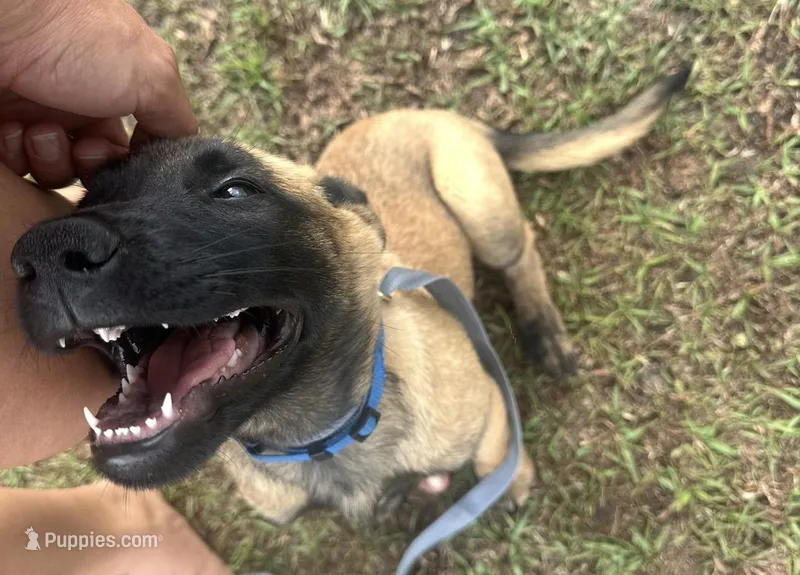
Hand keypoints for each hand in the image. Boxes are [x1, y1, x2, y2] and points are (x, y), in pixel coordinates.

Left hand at [0, 0, 197, 188]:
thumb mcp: (153, 74)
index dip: (130, 162)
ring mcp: (35, 116)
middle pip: (95, 167)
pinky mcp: (1, 129)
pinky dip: (16, 153)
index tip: (120, 155)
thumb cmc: (75, 33)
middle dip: (90, 164)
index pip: (134, 148)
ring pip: (55, 171)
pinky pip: (15, 166)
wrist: (0, 17)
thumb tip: (183, 156)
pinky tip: (13, 129)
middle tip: (79, 145)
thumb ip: (177, 120)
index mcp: (116, 90)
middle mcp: (77, 104)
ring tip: (39, 129)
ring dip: (51, 158)